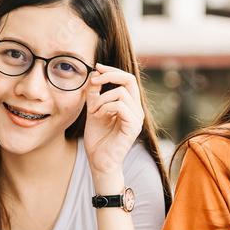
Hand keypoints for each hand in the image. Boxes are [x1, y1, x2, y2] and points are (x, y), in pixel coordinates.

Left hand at [83, 64, 144, 183]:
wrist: (99, 162)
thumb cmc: (98, 139)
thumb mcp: (93, 110)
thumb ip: (94, 93)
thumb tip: (94, 73)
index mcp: (129, 104)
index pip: (126, 78)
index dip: (112, 70)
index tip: (96, 67)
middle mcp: (136, 109)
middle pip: (129, 79)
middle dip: (110, 75)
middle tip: (94, 80)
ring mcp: (136, 118)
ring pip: (121, 92)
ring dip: (102, 98)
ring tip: (93, 111)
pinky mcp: (132, 127)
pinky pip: (120, 105)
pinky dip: (105, 107)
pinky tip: (97, 116)